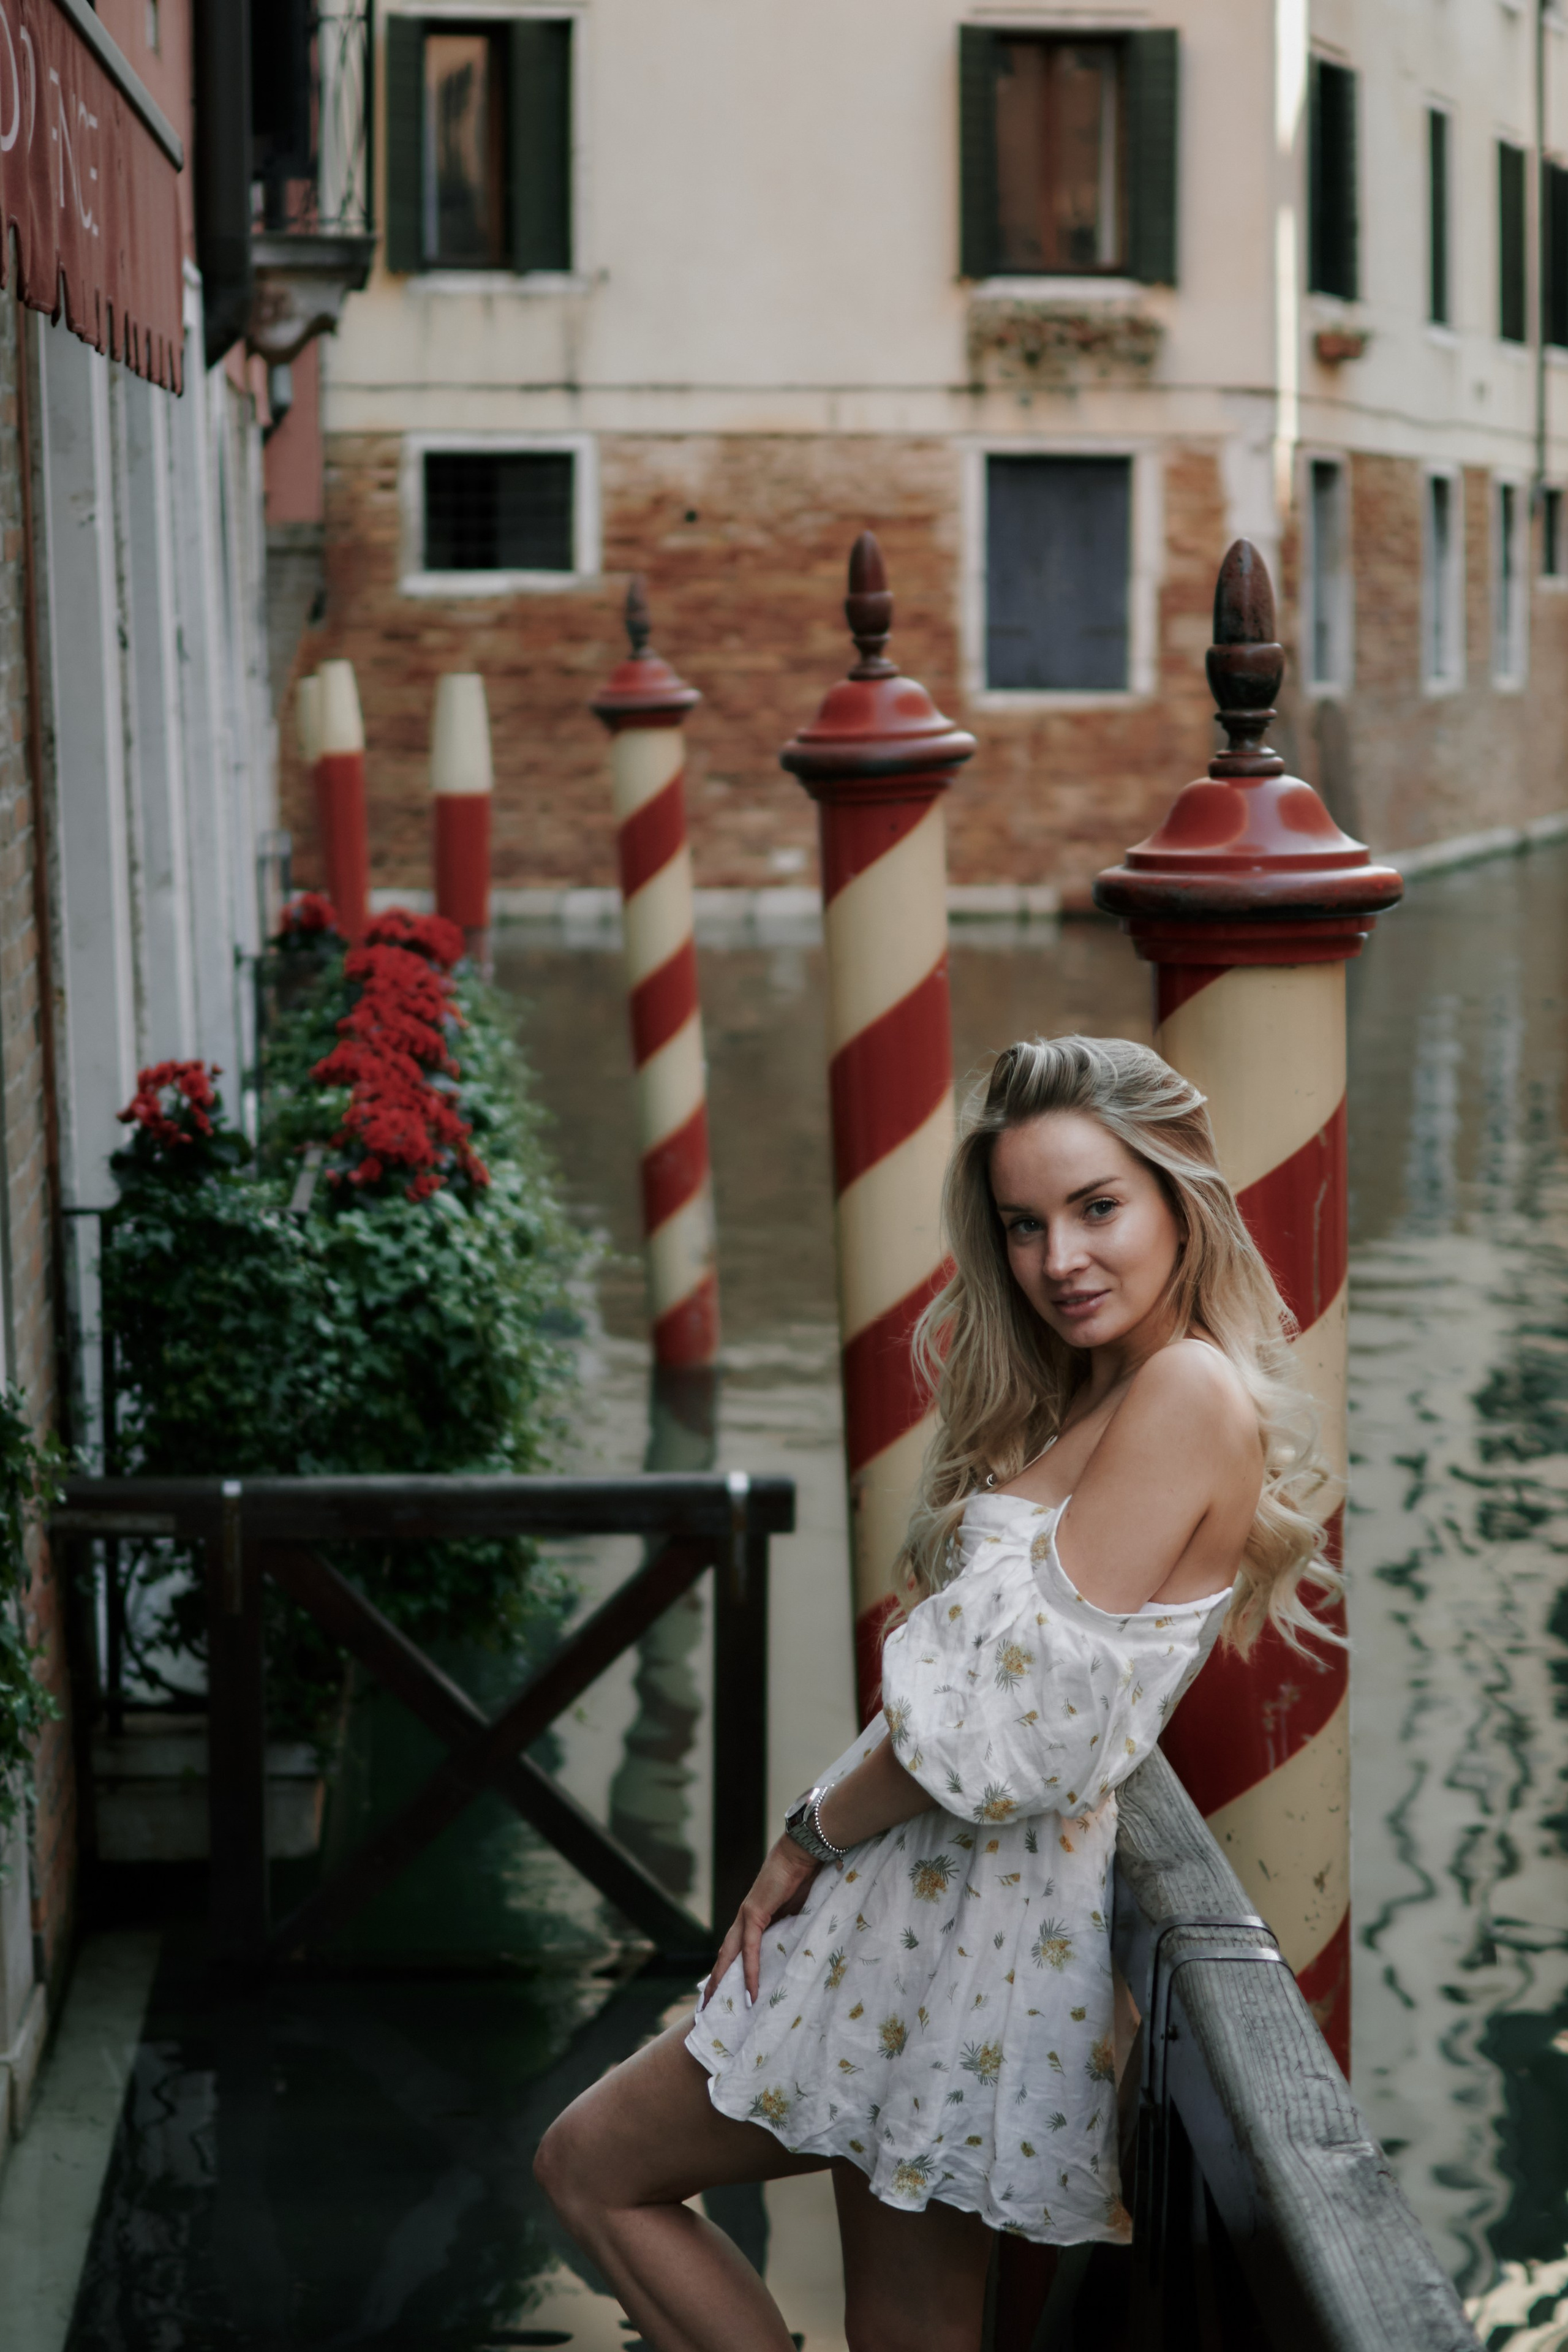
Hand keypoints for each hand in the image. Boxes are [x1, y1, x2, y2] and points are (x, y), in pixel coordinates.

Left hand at [703, 1834, 818, 2005]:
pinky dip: (750, 1971)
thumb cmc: (803, 1877)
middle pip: (724, 1955)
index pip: (735, 1948)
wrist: (801, 1853)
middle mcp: (744, 1918)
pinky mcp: (754, 1913)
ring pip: (730, 1954)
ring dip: (722, 1980)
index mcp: (754, 1917)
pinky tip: (750, 1991)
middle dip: (715, 1980)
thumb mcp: (795, 1912)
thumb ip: (788, 1929)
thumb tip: (792, 1950)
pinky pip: (750, 1949)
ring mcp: (746, 1915)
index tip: (720, 1989)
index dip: (727, 1969)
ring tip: (716, 2004)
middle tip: (706, 2005)